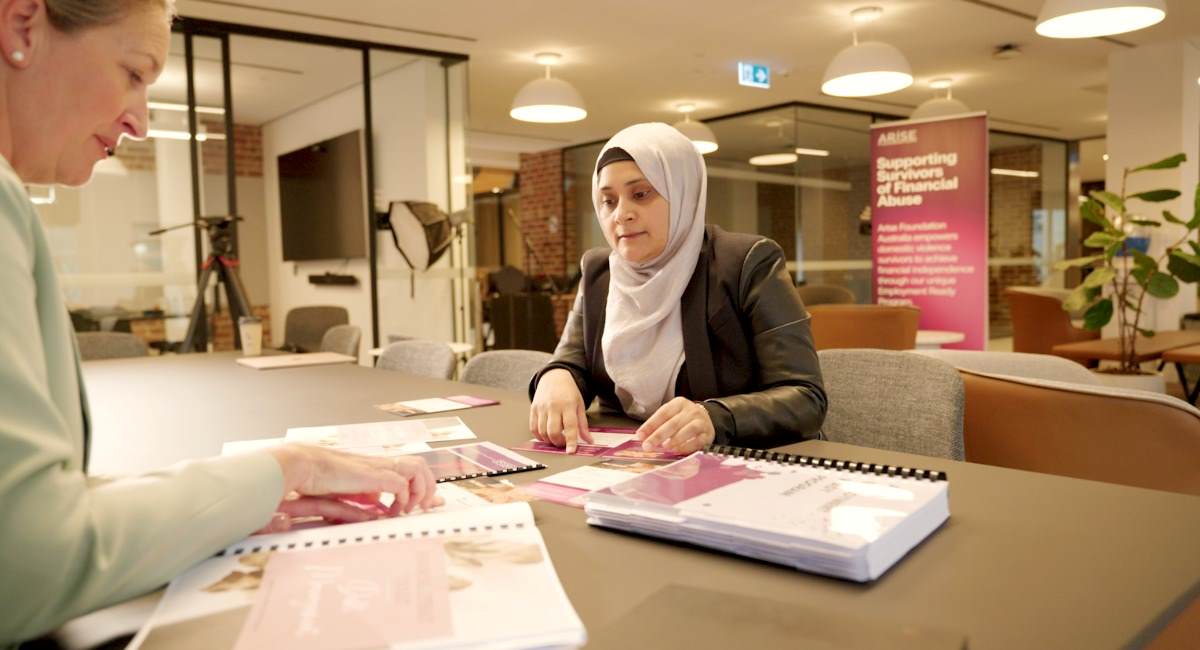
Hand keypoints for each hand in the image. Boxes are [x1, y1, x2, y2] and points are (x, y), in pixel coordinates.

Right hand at [259, 444, 442, 532]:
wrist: (301, 464)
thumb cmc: (313, 479)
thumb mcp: (341, 493)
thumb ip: (359, 500)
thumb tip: (376, 509)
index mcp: (373, 467)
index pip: (408, 470)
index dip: (423, 486)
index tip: (431, 501)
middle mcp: (379, 464)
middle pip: (419, 465)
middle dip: (429, 487)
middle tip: (425, 507)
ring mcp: (377, 467)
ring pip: (417, 468)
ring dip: (420, 490)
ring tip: (410, 509)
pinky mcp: (373, 475)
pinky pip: (402, 483)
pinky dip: (403, 498)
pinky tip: (393, 510)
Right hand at [529, 368, 592, 452]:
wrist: (554, 377)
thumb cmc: (569, 392)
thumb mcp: (580, 405)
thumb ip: (583, 425)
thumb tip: (589, 441)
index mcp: (568, 405)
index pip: (570, 426)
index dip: (571, 441)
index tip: (571, 451)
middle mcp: (553, 406)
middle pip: (553, 431)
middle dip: (558, 442)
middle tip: (563, 443)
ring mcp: (542, 407)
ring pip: (542, 431)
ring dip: (549, 440)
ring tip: (555, 438)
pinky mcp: (533, 408)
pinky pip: (533, 427)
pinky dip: (539, 436)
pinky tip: (545, 435)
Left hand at [636, 398, 715, 453]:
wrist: (706, 419)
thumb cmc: (684, 419)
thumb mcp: (671, 416)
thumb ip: (658, 425)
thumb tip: (642, 437)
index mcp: (679, 403)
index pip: (663, 413)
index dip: (650, 425)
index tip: (640, 436)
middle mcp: (691, 410)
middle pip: (674, 422)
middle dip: (659, 435)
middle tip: (648, 445)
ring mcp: (701, 422)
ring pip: (689, 429)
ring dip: (675, 439)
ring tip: (664, 446)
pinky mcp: (708, 434)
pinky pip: (698, 440)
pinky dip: (687, 446)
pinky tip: (678, 450)